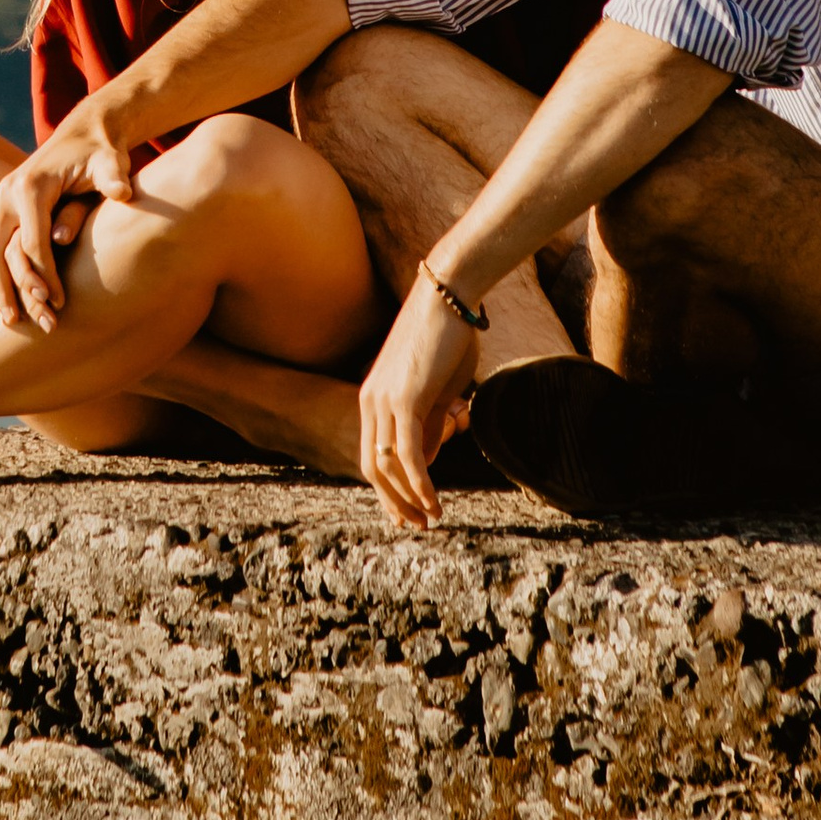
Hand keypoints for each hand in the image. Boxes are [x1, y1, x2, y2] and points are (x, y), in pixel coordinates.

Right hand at [0, 105, 137, 327]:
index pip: (31, 241)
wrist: (84, 134)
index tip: (59, 303)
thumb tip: (121, 193)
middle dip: (7, 287)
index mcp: (31, 185)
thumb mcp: (110, 162)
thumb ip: (114, 177)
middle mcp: (7, 193)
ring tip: (0, 320)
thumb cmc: (100, 155)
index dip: (44, 275)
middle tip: (20, 322)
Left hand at [356, 276, 478, 531]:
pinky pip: (407, 453)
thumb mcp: (437, 388)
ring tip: (432, 518)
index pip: (371, 455)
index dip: (388, 489)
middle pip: (372, 467)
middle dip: (395, 501)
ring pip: (387, 466)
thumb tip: (429, 454)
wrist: (449, 294)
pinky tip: (433, 503)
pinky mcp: (406, 398)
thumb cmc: (448, 335)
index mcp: (374, 397)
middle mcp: (371, 401)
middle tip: (419, 524)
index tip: (408, 512)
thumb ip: (430, 421)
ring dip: (409, 497)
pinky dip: (419, 483)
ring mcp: (385, 400)